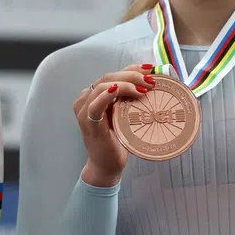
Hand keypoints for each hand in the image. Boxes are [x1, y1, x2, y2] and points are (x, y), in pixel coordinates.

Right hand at [74, 64, 159, 186]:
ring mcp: (84, 111)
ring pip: (102, 86)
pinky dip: (105, 96)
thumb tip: (150, 84)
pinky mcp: (88, 123)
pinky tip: (116, 90)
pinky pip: (95, 105)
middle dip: (131, 75)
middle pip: (107, 77)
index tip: (149, 69)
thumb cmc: (117, 141)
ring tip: (143, 89)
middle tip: (150, 81)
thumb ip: (128, 100)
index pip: (112, 75)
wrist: (106, 166)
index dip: (130, 68)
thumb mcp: (124, 115)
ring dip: (124, 84)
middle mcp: (86, 100)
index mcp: (94, 96)